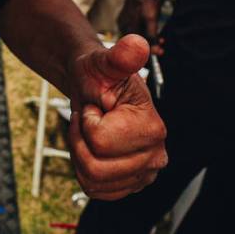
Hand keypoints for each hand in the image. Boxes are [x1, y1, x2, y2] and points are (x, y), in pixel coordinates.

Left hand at [66, 35, 167, 199]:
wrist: (94, 88)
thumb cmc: (99, 75)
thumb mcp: (104, 62)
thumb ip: (119, 57)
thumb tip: (137, 44)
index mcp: (153, 129)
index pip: (99, 142)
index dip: (87, 121)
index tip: (97, 106)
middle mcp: (155, 156)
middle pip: (94, 167)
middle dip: (80, 139)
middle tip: (90, 120)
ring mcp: (143, 174)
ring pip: (92, 181)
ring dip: (80, 154)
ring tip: (90, 133)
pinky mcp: (130, 184)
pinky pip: (95, 191)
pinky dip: (84, 170)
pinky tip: (93, 149)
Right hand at [118, 0, 162, 54]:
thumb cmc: (146, 0)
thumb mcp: (151, 19)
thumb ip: (151, 35)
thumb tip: (154, 51)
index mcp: (126, 26)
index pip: (135, 46)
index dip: (147, 52)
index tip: (159, 53)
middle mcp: (123, 25)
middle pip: (135, 42)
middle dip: (149, 46)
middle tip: (161, 48)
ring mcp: (125, 21)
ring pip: (136, 36)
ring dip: (149, 40)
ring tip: (161, 40)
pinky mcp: (128, 17)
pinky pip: (136, 29)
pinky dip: (145, 33)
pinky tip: (154, 33)